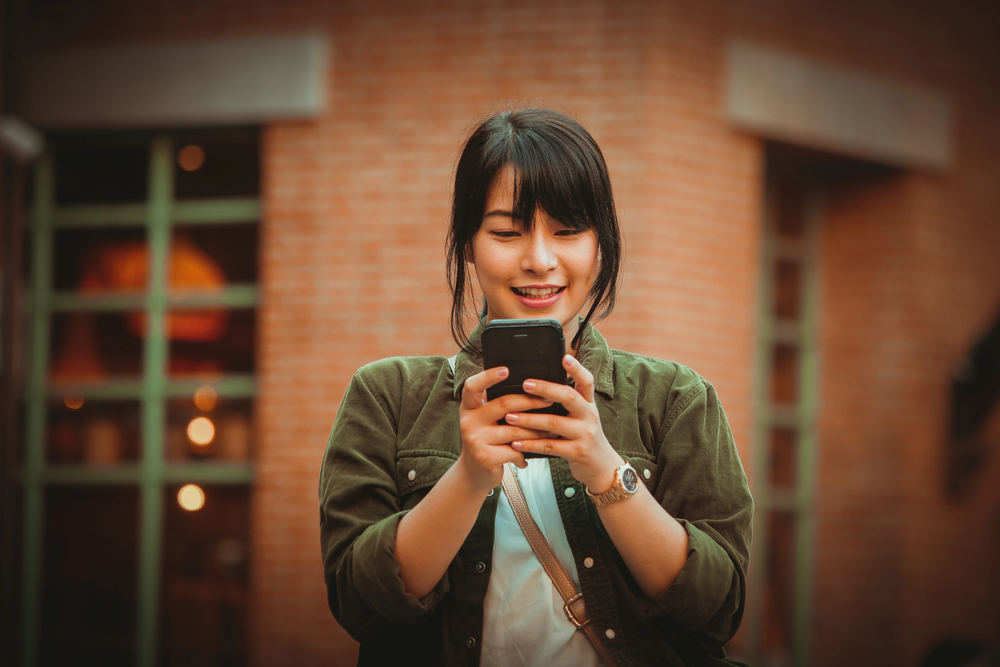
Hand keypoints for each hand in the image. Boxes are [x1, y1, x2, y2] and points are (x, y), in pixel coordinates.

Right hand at [457, 366, 554, 492]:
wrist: (473, 474)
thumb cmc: (486, 442)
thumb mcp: (484, 422)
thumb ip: (497, 407)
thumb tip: (530, 389)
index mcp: (468, 408)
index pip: (472, 386)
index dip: (488, 376)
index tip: (506, 370)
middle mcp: (468, 421)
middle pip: (504, 405)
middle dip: (530, 402)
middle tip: (548, 401)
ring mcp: (475, 439)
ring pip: (515, 430)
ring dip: (537, 431)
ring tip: (550, 431)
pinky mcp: (485, 457)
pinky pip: (515, 450)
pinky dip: (525, 453)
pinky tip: (528, 456)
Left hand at [504, 355, 622, 492]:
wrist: (601, 467)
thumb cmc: (584, 437)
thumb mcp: (582, 417)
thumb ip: (567, 403)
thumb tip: (537, 387)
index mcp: (588, 404)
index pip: (586, 381)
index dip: (577, 368)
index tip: (564, 357)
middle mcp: (589, 415)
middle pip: (569, 396)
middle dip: (545, 389)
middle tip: (524, 384)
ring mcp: (585, 434)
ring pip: (554, 423)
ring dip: (529, 419)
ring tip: (509, 416)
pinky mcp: (577, 452)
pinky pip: (550, 446)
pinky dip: (530, 444)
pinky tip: (515, 442)